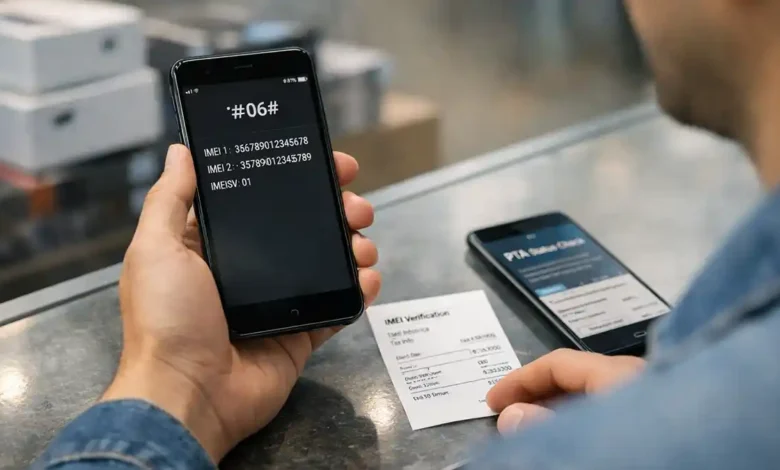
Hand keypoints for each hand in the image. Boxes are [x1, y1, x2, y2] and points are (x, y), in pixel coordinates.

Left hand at [102, 145, 381, 461]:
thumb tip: (181, 152)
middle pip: (304, 229)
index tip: (330, 166)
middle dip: (338, 211)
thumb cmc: (167, 318)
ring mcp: (278, 302)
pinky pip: (337, 306)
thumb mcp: (156, 249)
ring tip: (364, 245)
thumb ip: (170, 199)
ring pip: (327, 263)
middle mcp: (250, 269)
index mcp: (214, 245)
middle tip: (357, 209)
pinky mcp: (301, 332)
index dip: (297, 178)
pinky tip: (368, 278)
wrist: (189, 393)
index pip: (262, 199)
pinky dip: (358, 290)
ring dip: (353, 247)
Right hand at [486, 349, 644, 434]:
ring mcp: (653, 398)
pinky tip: (568, 435)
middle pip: (576, 375)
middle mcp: (638, 376)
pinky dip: (583, 417)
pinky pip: (611, 408)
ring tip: (532, 426)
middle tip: (509, 415)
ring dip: (558, 408)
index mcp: (620, 372)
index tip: (493, 401)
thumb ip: (544, 425)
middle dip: (538, 393)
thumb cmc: (641, 451)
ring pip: (594, 393)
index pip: (558, 363)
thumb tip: (511, 415)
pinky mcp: (657, 422)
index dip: (519, 380)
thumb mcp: (582, 438)